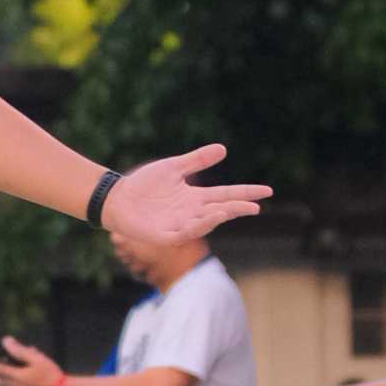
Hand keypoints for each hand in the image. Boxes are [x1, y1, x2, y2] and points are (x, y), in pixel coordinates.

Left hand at [0, 337, 59, 385]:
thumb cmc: (51, 375)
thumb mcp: (36, 359)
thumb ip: (20, 350)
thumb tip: (6, 341)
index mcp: (17, 377)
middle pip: (0, 377)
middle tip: (1, 359)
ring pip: (7, 382)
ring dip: (9, 372)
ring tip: (20, 362)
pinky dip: (16, 377)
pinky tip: (29, 370)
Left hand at [102, 146, 270, 246]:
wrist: (117, 197)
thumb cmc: (144, 184)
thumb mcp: (173, 168)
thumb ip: (196, 160)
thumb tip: (223, 149)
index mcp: (196, 197)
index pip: (226, 194)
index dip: (246, 193)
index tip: (267, 191)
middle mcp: (192, 212)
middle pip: (221, 210)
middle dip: (237, 208)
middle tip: (256, 206)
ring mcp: (179, 225)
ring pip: (204, 223)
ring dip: (217, 217)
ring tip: (230, 209)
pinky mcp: (164, 235)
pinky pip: (183, 233)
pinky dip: (195, 227)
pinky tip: (205, 218)